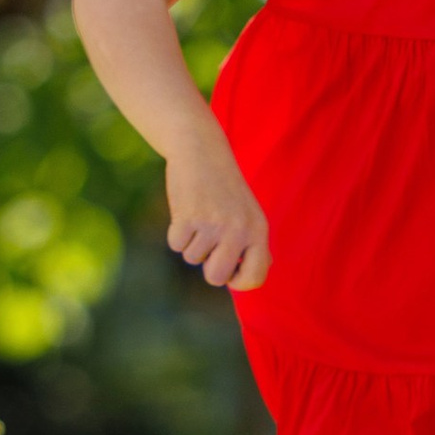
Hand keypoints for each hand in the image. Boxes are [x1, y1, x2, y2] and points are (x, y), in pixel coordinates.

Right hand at [166, 141, 270, 290]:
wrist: (202, 152)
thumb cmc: (225, 188)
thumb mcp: (250, 213)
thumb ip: (255, 244)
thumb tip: (259, 272)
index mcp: (259, 231)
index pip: (256, 277)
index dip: (239, 282)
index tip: (231, 274)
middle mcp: (239, 230)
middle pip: (216, 278)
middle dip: (208, 268)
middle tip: (209, 248)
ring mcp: (213, 225)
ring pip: (192, 259)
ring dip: (191, 243)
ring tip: (200, 217)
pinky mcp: (188, 218)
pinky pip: (176, 245)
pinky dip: (176, 233)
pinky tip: (186, 212)